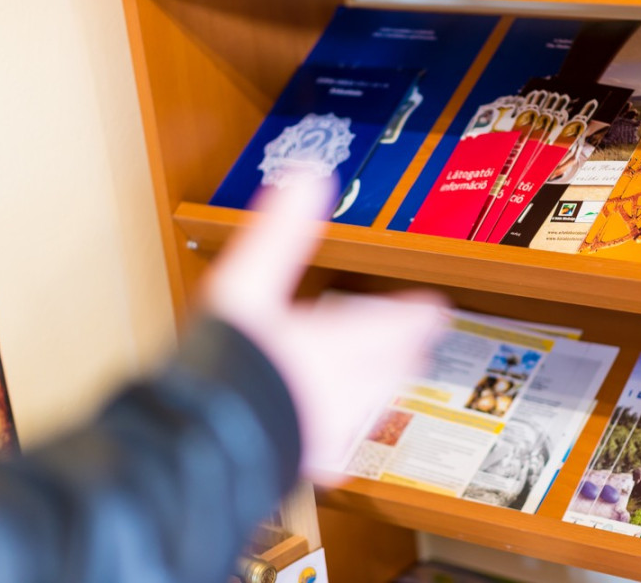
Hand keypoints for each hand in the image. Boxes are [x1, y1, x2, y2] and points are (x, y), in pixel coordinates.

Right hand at [201, 171, 445, 477]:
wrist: (203, 449)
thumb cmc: (225, 370)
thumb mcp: (246, 286)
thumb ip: (280, 234)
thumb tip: (307, 179)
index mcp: (336, 344)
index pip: (396, 324)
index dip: (419, 314)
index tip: (437, 307)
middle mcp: (342, 388)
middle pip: (391, 367)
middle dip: (408, 350)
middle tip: (421, 341)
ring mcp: (327, 428)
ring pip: (372, 404)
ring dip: (383, 386)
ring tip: (386, 379)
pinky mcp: (306, 460)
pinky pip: (339, 442)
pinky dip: (344, 426)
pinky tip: (333, 435)